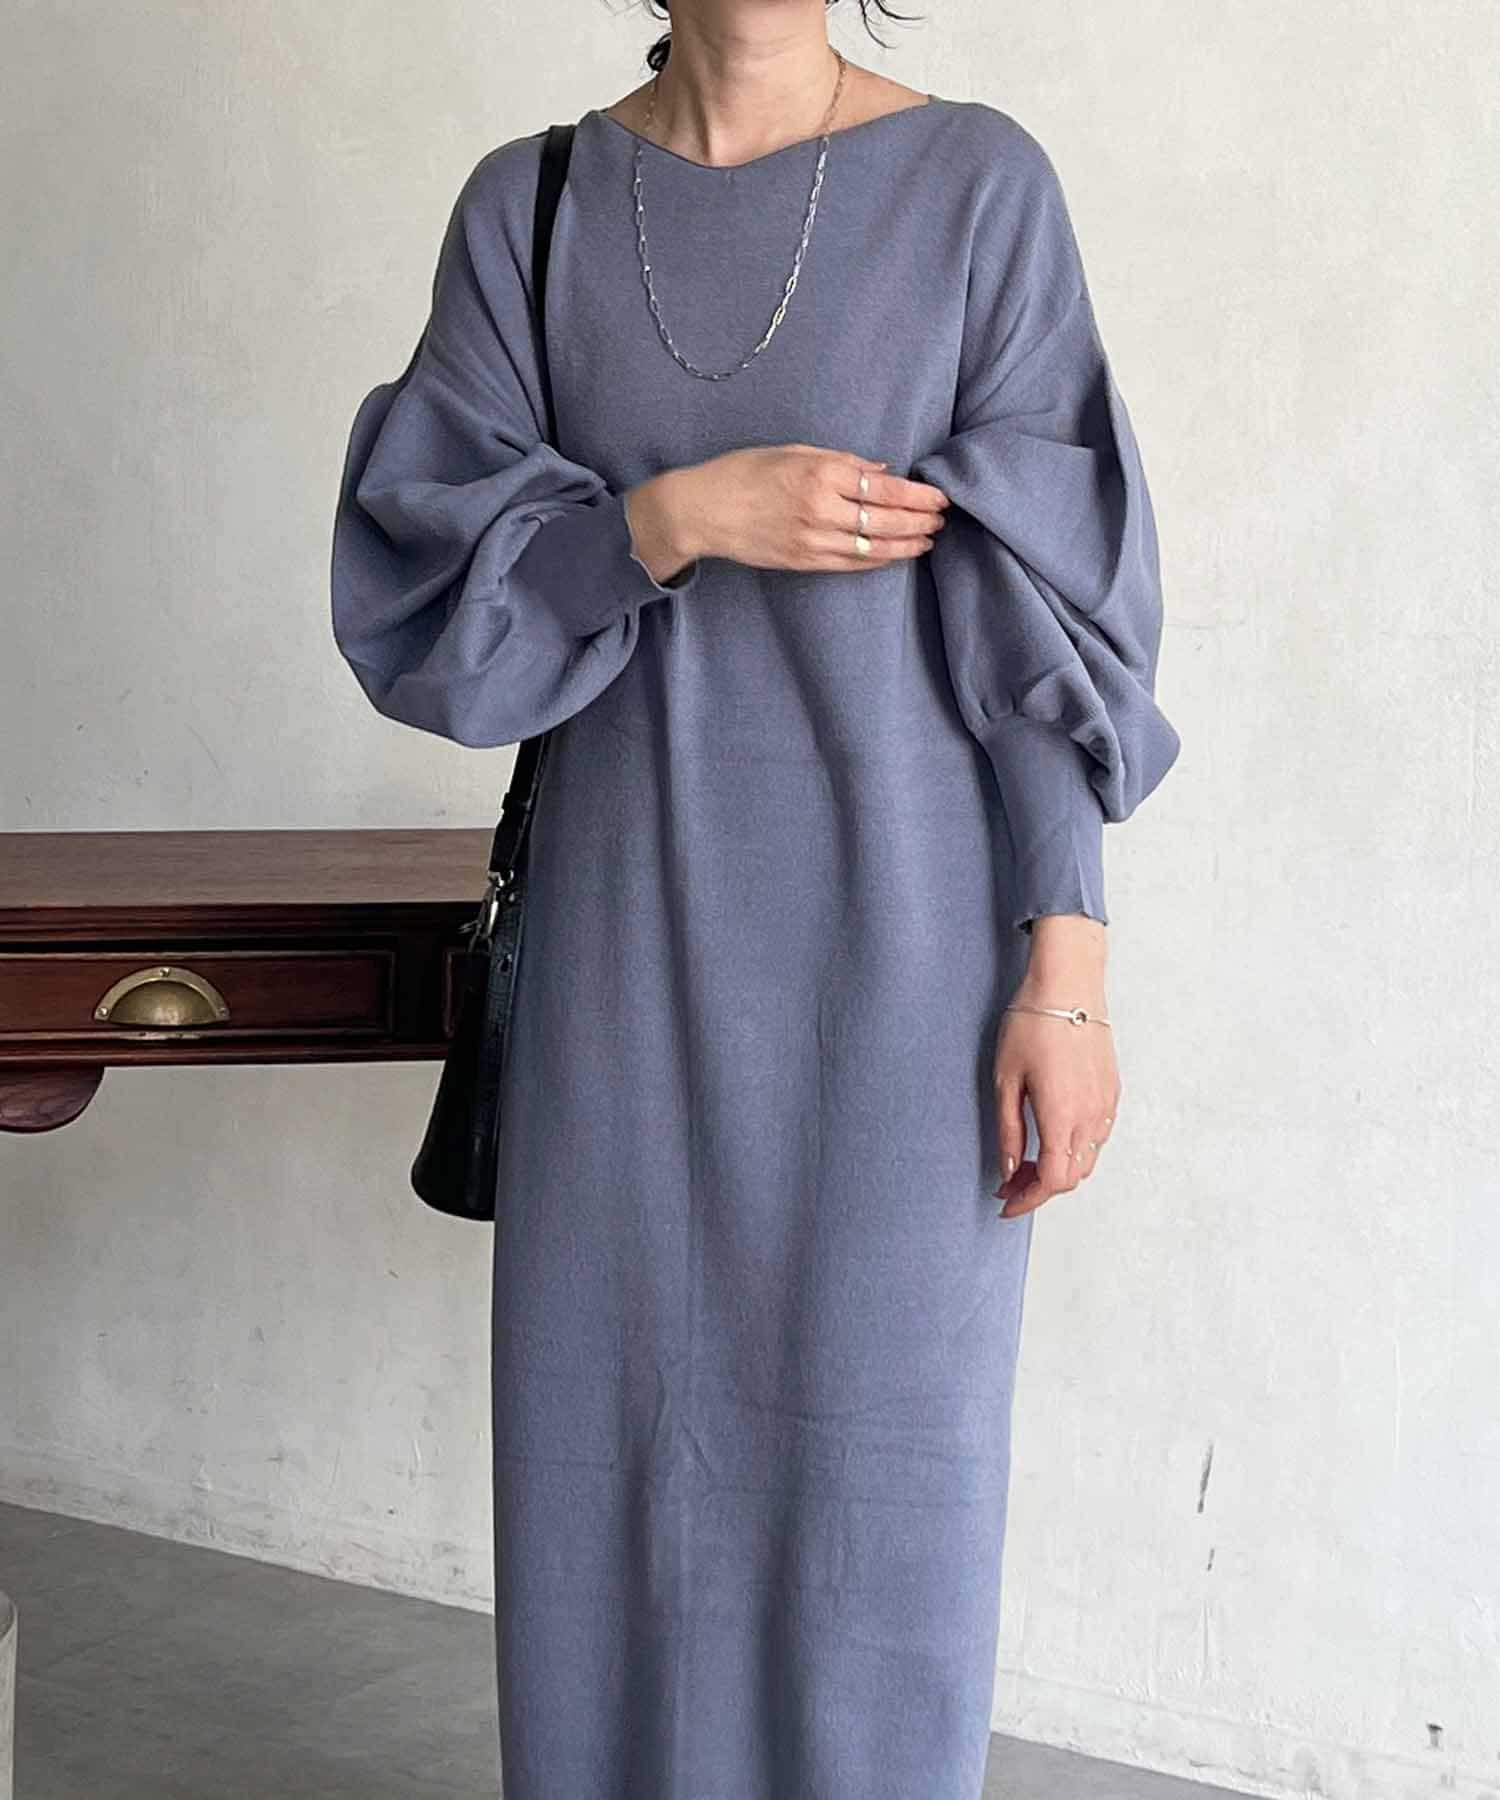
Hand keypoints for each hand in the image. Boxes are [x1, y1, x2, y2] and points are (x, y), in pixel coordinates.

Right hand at [626, 446, 949, 577]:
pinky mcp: (804, 561)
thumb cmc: (744, 472)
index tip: (938, 496)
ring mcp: (813, 539)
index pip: (884, 489)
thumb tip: (881, 471)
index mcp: (820, 474)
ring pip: (874, 547)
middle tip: (942, 519)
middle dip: (920, 520)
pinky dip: (879, 560)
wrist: (704, 510)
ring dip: (907, 544)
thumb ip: (841, 461)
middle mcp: (821, 508)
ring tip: (928, 540)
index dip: (917, 496)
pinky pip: (852, 564)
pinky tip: (897, 555)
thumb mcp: (793, 451)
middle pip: (886, 520)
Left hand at [994, 917, 1119, 1217]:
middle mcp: (1091, 1116)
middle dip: (1038, 1189)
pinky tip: (1049, 1137)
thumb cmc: (1032, 1024)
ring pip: (1086, 1160)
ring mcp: (1106, 1105)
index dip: (1028, 1200)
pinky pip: (1097, 1138)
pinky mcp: (1112, 1092)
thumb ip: (1008, 1130)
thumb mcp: (1006, 1079)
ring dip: (1058, 1171)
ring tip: (1025, 1163)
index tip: (1005, 1203)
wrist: (1068, 985)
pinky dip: (1074, 1150)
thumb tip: (1009, 1169)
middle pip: (1072, 1177)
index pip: (1052, 1181)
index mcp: (1062, 1115)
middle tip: (1008, 1184)